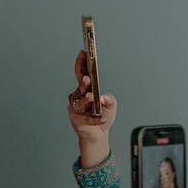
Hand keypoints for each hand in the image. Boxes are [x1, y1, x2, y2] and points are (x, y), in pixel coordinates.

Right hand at [67, 50, 117, 167]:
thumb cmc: (103, 116)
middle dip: (83, 83)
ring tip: (92, 98)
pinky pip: (86, 117)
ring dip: (87, 100)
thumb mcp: (111, 105)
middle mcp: (79, 97)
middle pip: (80, 86)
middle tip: (87, 79)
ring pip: (81, 102)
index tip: (83, 53)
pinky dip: (95, 118)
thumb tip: (103, 97)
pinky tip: (102, 118)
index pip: (82, 73)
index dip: (81, 63)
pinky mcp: (76, 119)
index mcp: (86, 89)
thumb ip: (110, 99)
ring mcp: (76, 108)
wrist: (98, 134)